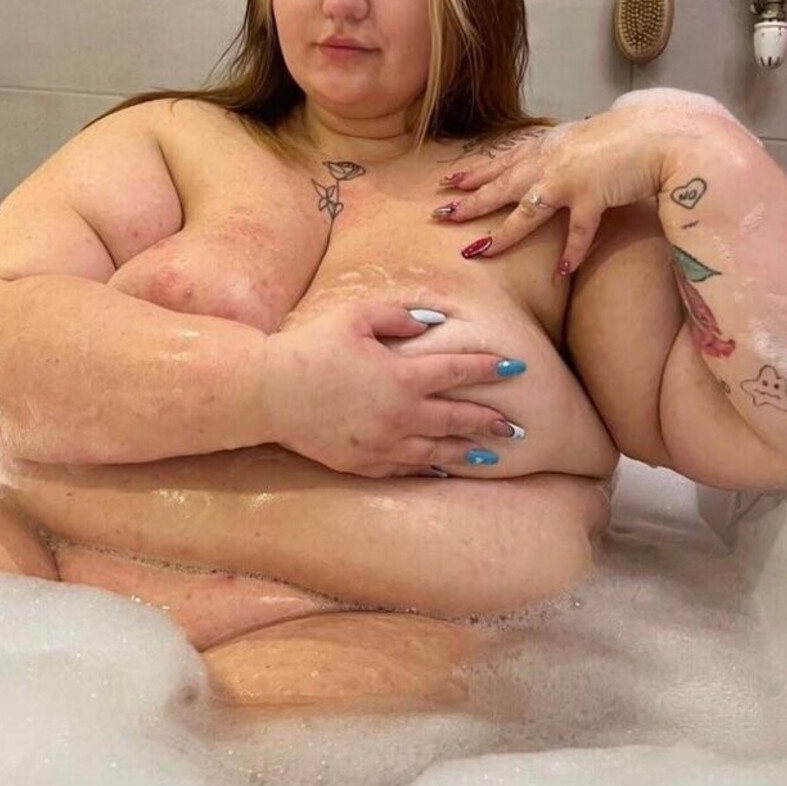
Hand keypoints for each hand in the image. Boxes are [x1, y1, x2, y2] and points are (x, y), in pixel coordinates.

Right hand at [261, 302, 525, 477]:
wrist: (268, 393)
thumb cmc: (310, 348)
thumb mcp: (355, 317)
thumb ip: (399, 316)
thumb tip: (434, 322)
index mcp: (401, 376)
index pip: (457, 371)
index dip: (488, 368)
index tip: (516, 367)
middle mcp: (400, 415)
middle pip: (457, 419)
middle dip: (490, 421)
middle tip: (518, 426)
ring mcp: (383, 444)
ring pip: (437, 451)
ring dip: (468, 452)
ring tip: (493, 455)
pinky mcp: (363, 463)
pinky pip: (406, 469)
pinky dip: (429, 468)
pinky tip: (442, 468)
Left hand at [432, 96, 690, 272]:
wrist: (659, 131)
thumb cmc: (626, 133)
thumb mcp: (582, 138)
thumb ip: (562, 151)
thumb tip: (548, 159)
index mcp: (548, 146)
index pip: (502, 159)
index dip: (474, 171)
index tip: (447, 181)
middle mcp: (551, 162)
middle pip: (501, 185)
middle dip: (469, 201)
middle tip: (441, 214)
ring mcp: (569, 180)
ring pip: (525, 212)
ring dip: (500, 233)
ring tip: (476, 251)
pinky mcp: (593, 197)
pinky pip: (577, 232)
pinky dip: (571, 252)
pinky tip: (561, 272)